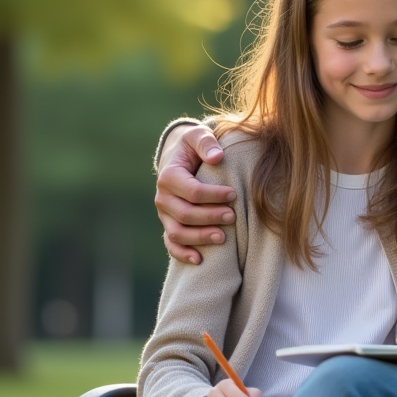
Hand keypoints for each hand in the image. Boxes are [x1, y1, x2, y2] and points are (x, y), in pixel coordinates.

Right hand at [155, 124, 234, 263]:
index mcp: (169, 176)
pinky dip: (182, 254)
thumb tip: (217, 157)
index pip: (191, 191)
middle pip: (185, 214)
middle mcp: (163, 198)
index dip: (213, 195)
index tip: (234, 194)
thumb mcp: (197, 136)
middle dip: (210, 217)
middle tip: (233, 217)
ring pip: (178, 233)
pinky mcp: (169, 225)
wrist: (180, 158)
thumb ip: (206, 142)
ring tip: (223, 238)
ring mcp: (164, 215)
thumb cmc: (193, 147)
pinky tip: (199, 260)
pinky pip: (171, 244)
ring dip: (200, 238)